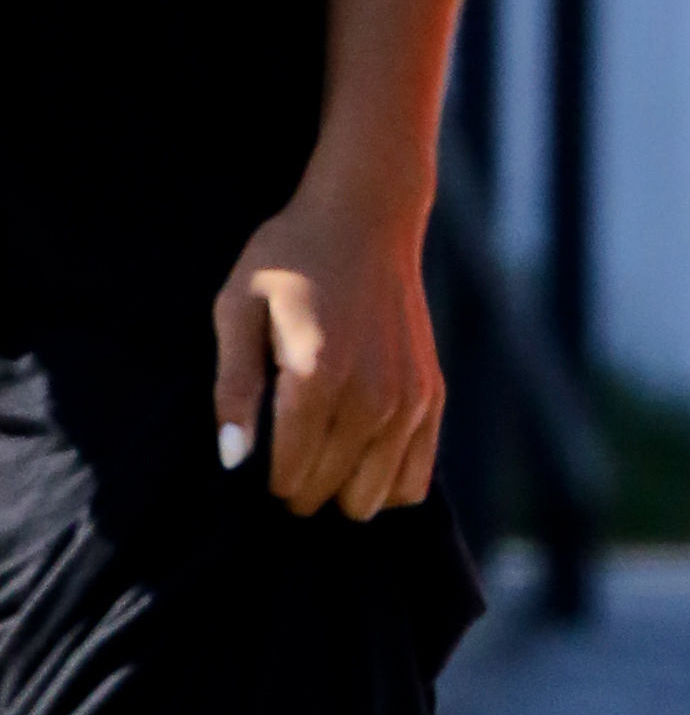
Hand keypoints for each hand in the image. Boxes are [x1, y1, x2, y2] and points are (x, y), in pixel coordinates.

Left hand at [213, 181, 443, 520]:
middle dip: (299, 488)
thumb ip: (233, 387)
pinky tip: (361, 463)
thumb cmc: (291, 260)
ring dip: (341, 492)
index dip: (264, 480)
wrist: (366, 218)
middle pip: (328, 490)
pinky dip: (386, 486)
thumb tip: (234, 461)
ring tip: (321, 460)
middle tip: (284, 455)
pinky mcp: (431, 397)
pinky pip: (415, 479)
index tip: (255, 459)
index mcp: (316, 376)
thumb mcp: (238, 308)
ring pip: (373, 496)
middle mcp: (370, 397)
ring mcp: (408, 401)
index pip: (288, 474)